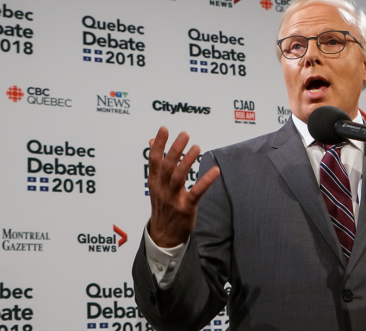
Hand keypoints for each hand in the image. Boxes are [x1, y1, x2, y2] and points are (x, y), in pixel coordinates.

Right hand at [147, 127, 219, 247]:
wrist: (163, 235)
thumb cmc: (162, 205)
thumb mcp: (156, 184)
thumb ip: (156, 162)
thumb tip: (151, 141)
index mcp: (154, 181)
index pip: (154, 159)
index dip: (158, 144)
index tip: (164, 129)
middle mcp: (162, 188)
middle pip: (167, 166)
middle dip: (175, 149)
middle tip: (185, 134)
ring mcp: (173, 199)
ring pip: (178, 177)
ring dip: (187, 161)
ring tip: (196, 147)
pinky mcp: (186, 208)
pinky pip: (196, 192)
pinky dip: (205, 181)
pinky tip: (215, 171)